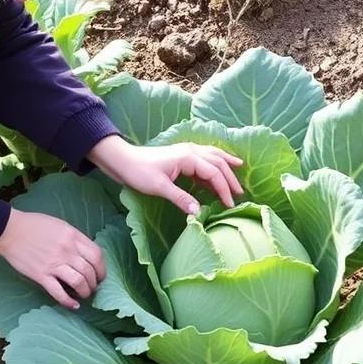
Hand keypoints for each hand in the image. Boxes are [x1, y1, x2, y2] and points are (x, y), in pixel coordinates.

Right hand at [0, 209, 104, 309]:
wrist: (10, 230)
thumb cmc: (34, 225)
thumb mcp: (60, 225)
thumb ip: (74, 238)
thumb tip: (85, 253)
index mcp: (73, 236)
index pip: (97, 255)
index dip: (102, 268)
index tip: (100, 275)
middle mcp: (67, 250)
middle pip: (90, 271)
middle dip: (95, 282)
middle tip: (93, 287)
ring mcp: (54, 263)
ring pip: (79, 282)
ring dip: (85, 291)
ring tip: (85, 294)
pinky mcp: (41, 275)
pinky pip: (58, 292)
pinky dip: (68, 301)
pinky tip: (74, 305)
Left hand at [88, 135, 243, 215]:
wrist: (122, 160)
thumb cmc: (138, 172)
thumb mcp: (159, 187)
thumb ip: (180, 198)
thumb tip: (198, 212)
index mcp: (188, 157)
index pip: (214, 172)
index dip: (224, 188)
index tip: (230, 204)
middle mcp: (190, 151)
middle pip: (218, 162)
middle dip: (230, 177)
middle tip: (240, 194)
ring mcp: (186, 152)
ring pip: (213, 156)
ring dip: (226, 166)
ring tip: (239, 173)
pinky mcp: (181, 157)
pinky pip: (204, 160)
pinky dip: (214, 166)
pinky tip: (217, 175)